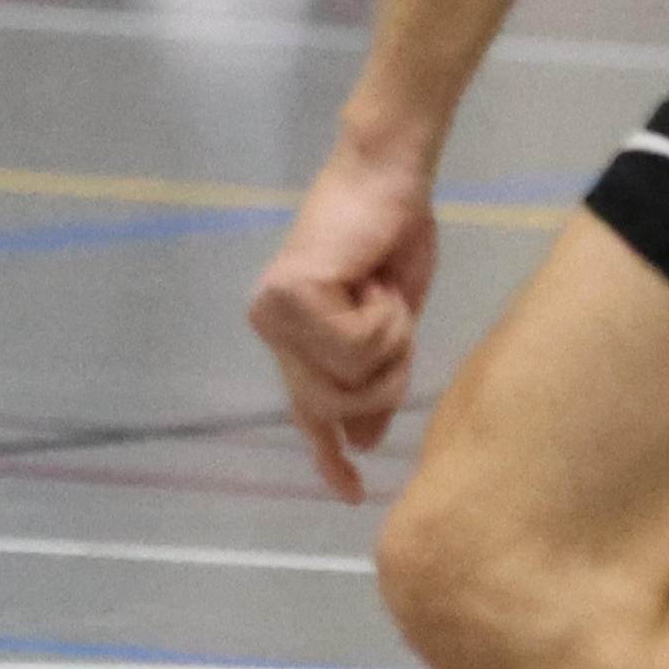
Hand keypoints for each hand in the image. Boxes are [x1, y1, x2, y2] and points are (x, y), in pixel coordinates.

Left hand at [244, 136, 440, 500]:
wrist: (391, 176)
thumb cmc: (392, 238)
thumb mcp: (390, 325)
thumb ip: (371, 378)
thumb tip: (363, 439)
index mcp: (294, 339)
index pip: (308, 412)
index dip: (327, 455)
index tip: (347, 491)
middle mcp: (272, 330)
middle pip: (339, 407)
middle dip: (387, 376)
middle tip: (396, 321)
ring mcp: (274, 314)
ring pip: (349, 382)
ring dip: (389, 341)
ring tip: (382, 293)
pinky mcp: (288, 297)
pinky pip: (353, 347)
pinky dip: (384, 319)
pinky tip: (375, 282)